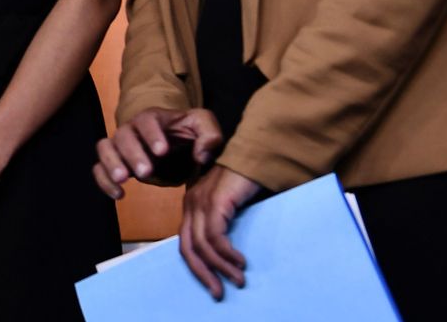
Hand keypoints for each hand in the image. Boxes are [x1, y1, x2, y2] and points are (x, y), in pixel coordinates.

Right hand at [93, 107, 221, 197]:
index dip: (152, 134)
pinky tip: (118, 195)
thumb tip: (201, 155)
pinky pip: (99, 168)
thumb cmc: (187, 132)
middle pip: (123, 135)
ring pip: (105, 148)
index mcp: (153, 118)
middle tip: (146, 172)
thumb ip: (210, 135)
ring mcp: (120, 146)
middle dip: (133, 154)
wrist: (173, 139)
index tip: (162, 151)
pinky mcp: (114, 162)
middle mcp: (131, 129)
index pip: (147, 120)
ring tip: (123, 180)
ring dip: (111, 164)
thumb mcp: (204, 127)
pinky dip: (103, 181)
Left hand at [179, 166, 262, 299]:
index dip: (198, 267)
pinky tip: (240, 262)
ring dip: (220, 267)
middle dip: (203, 273)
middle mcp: (192, 203)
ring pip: (202, 245)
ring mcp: (201, 202)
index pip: (187, 243)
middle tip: (219, 293)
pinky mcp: (215, 202)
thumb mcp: (233, 209)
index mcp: (193, 206)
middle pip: (188, 248)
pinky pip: (215, 236)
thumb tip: (229, 258)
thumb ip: (226, 227)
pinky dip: (226, 253)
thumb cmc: (250, 181)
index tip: (213, 285)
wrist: (259, 154)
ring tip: (238, 279)